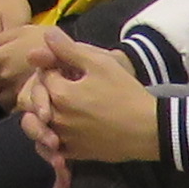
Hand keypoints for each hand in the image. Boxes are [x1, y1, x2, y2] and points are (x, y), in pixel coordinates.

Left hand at [20, 46, 160, 164]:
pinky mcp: (76, 154)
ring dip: (48, 112)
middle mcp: (57, 119)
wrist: (149, 129)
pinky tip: (67, 128)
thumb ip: (69, 49)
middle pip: (39, 99)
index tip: (70, 67)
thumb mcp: (100, 63)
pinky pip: (53, 147)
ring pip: (42, 124)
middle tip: (72, 84)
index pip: (43, 74)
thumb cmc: (126, 93)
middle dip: (49, 89)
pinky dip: (54, 138)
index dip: (54, 67)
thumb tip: (47, 33)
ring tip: (69, 104)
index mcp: (60, 94)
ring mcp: (65, 139)